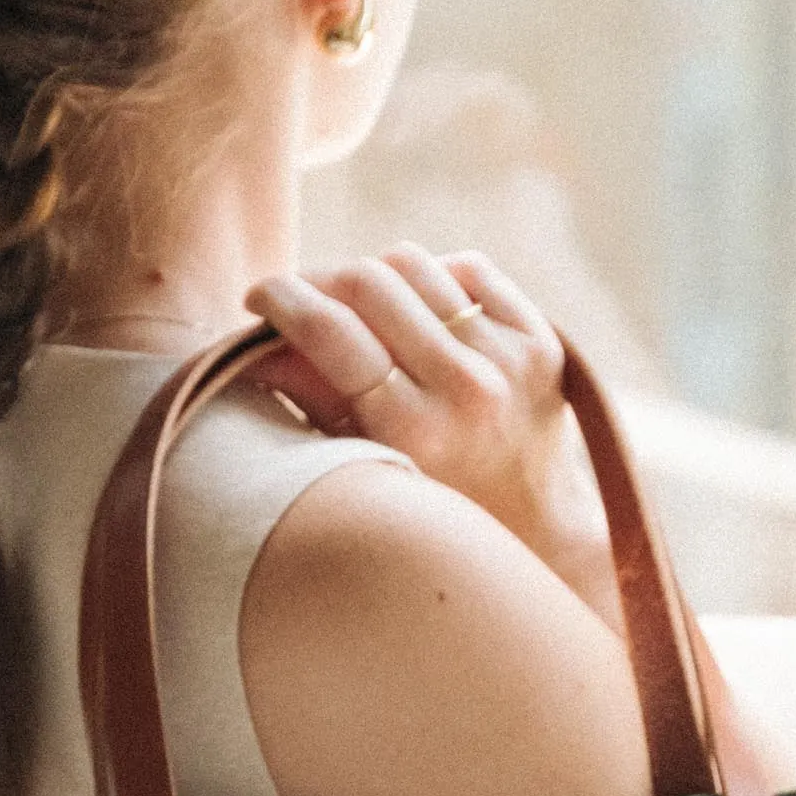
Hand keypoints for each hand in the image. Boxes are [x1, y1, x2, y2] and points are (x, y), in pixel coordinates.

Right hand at [244, 246, 612, 601]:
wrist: (538, 531)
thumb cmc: (431, 505)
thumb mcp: (361, 463)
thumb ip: (308, 397)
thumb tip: (254, 341)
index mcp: (413, 430)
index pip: (329, 329)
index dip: (281, 298)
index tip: (258, 297)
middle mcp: (466, 388)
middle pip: (368, 280)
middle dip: (319, 279)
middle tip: (302, 299)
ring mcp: (510, 359)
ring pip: (413, 264)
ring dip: (375, 279)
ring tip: (360, 312)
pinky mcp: (541, 339)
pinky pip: (468, 268)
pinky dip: (434, 280)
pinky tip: (418, 314)